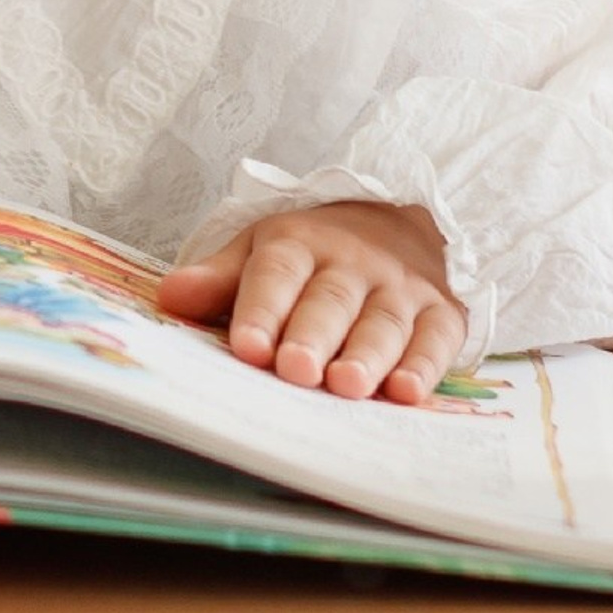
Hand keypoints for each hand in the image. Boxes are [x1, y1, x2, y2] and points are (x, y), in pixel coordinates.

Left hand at [154, 200, 466, 403]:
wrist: (399, 221)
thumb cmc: (316, 253)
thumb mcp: (263, 250)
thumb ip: (220, 280)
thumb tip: (170, 297)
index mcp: (299, 244)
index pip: (277, 273)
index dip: (262, 309)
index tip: (247, 346)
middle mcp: (353, 262)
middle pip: (330, 300)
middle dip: (312, 335)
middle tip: (296, 368)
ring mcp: (400, 288)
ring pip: (382, 322)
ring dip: (365, 354)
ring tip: (346, 385)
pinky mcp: (441, 312)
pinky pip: (435, 339)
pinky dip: (423, 366)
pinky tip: (405, 390)